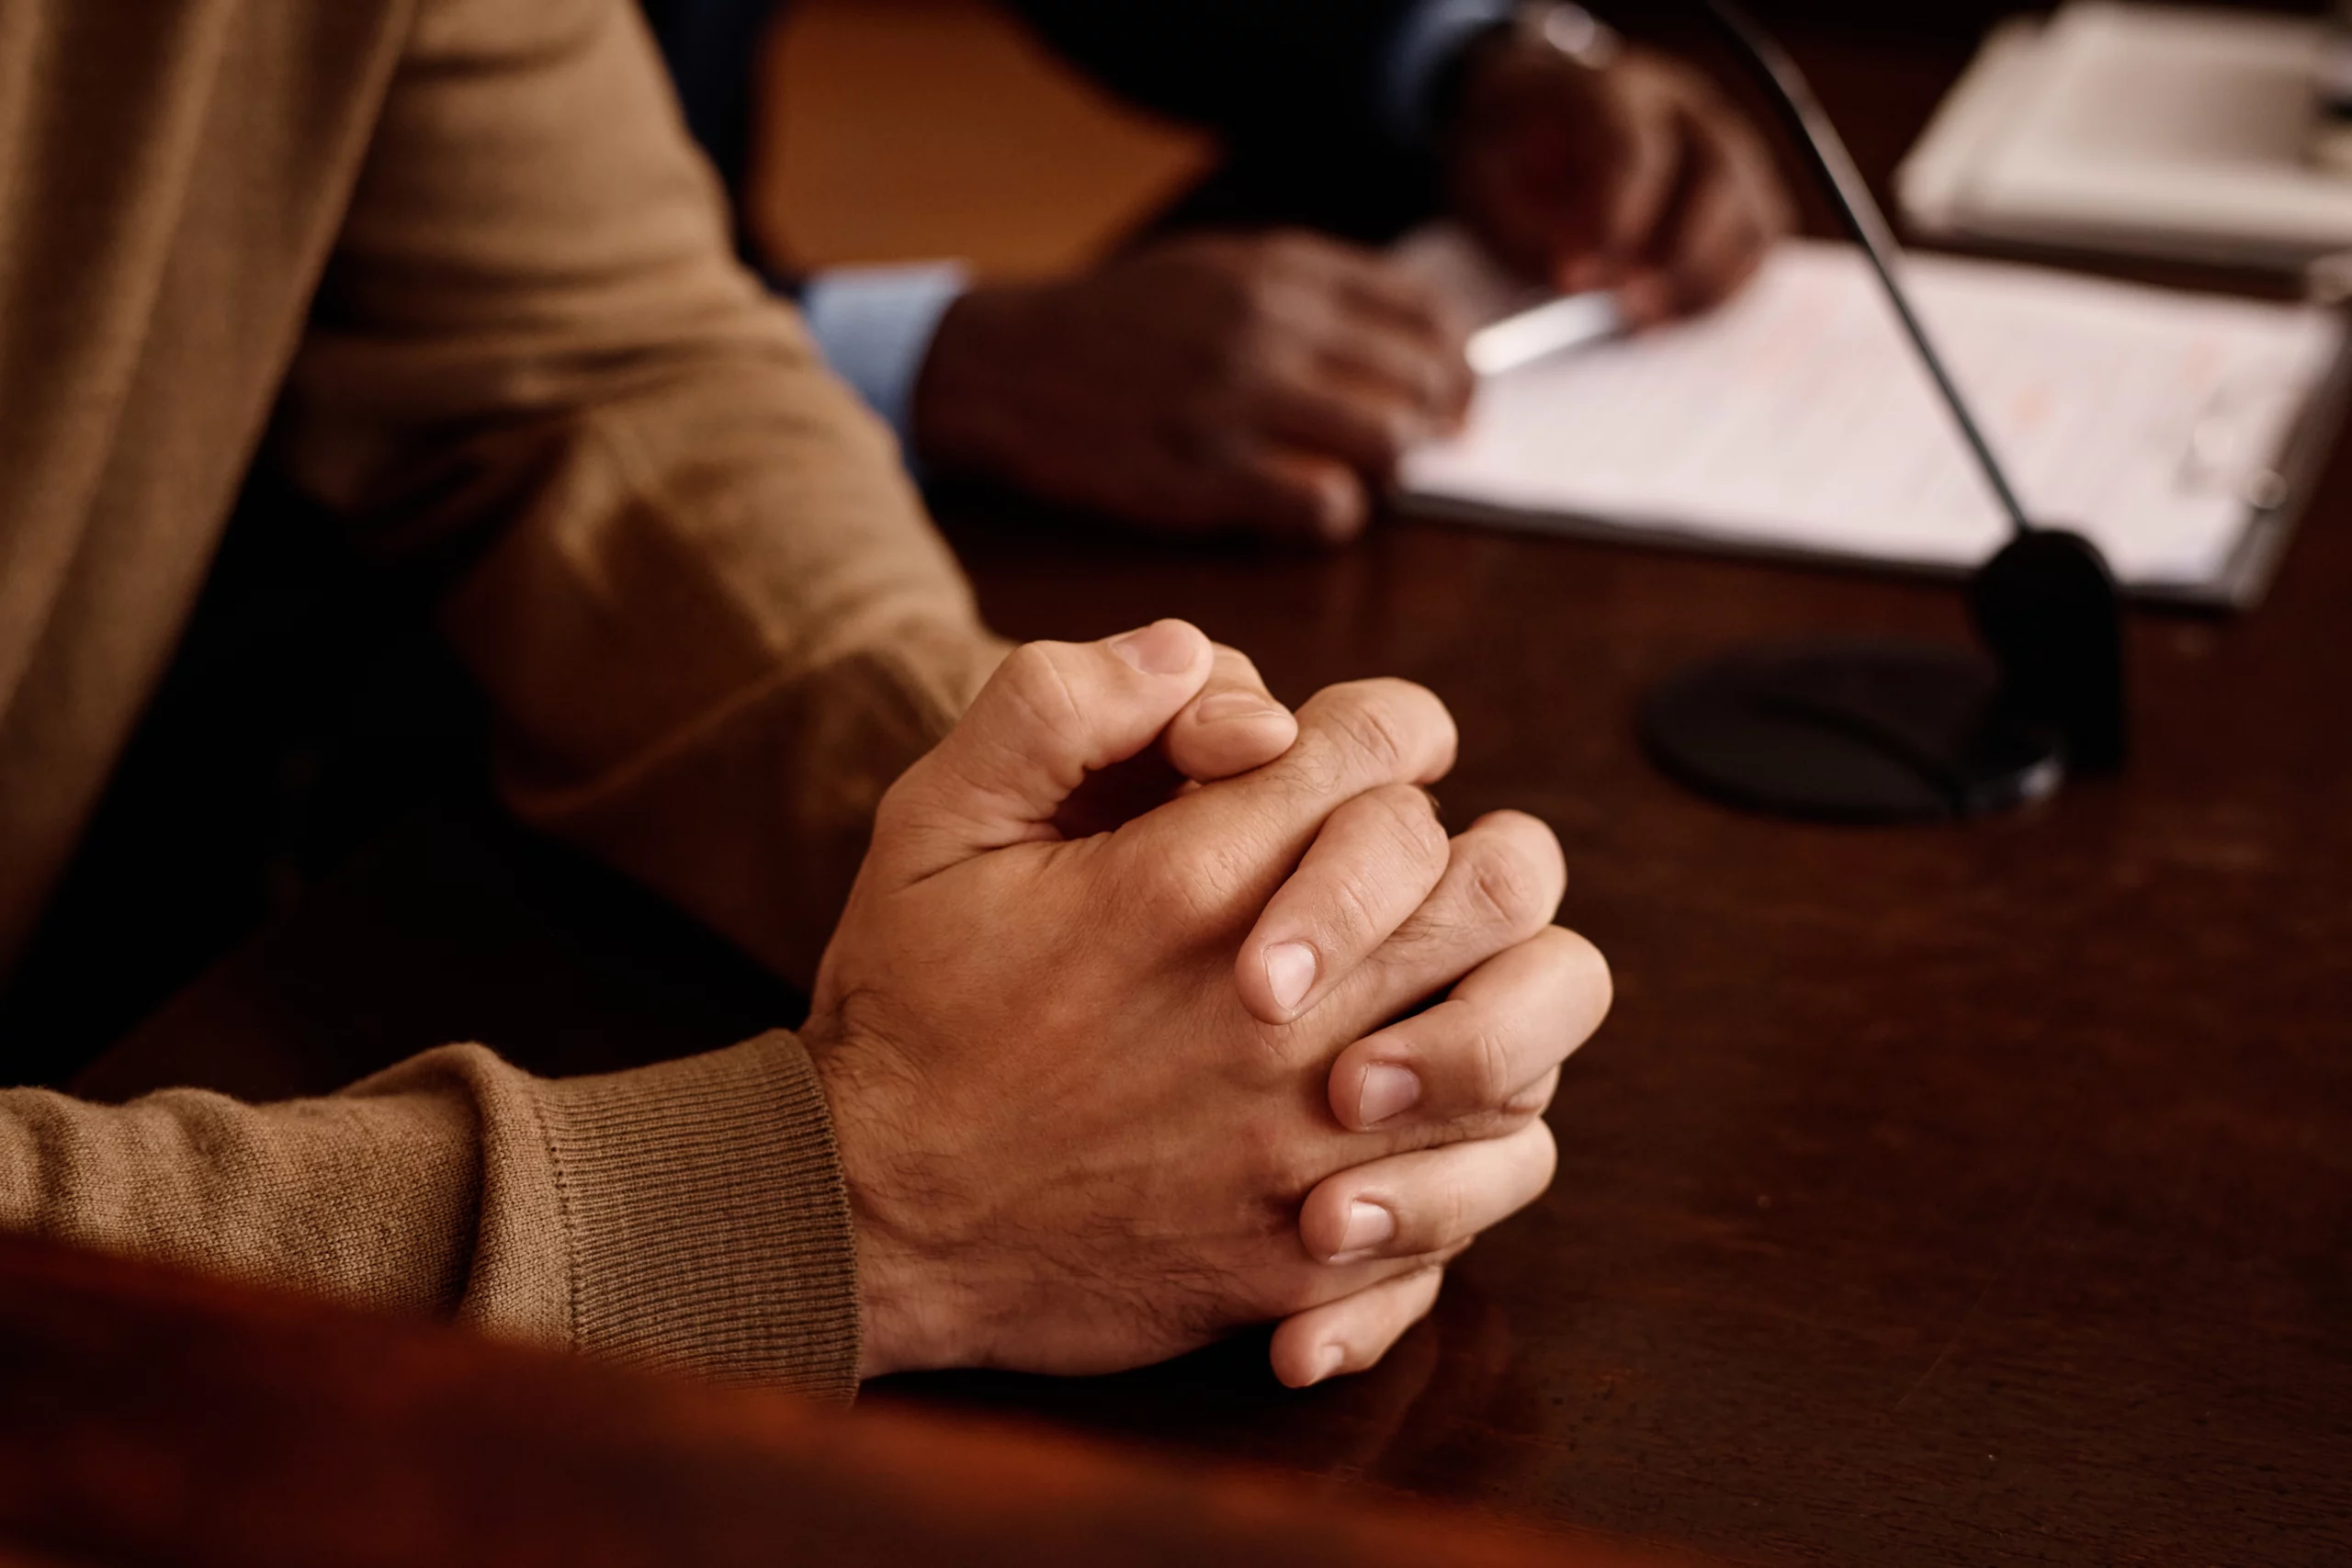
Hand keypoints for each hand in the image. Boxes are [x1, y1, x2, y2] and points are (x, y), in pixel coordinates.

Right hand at [804, 619, 1609, 1383]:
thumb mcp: (935, 820)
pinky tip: (1420, 1103)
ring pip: (1525, 1024)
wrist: (875, 1220)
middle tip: (1409, 868)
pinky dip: (1486, 1123)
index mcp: (1190, 881)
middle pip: (1497, 873)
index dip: (1385, 726)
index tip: (1344, 758)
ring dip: (1494, 978)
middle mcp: (1279, 1007)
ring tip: (1427, 978)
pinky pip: (1492, 1167)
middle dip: (1465, 844)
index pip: (1388, 744)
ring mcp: (1308, 1136)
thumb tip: (1189, 653)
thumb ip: (1056, 703)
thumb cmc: (910, 1009)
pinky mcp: (1316, 1244)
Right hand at [911, 233, 1473, 541]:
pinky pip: (1323, 504)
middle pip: (1419, 384)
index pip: (1428, 314)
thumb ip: (1315, 295)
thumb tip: (1417, 348)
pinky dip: (1330, 517)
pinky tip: (1296, 510)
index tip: (1451, 403)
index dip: (1458, 369)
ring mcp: (1237, 400)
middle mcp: (1269, 325)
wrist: (1010, 364)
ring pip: (1385, 444)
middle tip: (1401, 455)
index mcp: (1282, 269)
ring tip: (1347, 480)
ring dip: (1385, 476)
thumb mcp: (1222, 270)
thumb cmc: (1124, 326)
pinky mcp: (1205, 473)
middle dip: (1429, 429)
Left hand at [1445, 30, 1792, 323]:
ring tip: (1643, 322)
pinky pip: (1758, 247)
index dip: (1611, 220)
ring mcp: (1726, 148)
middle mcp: (1686, 109)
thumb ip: (1525, 228)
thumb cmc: (1514, 153)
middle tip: (1626, 309)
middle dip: (1674, 254)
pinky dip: (1723, 291)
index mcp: (1616, 88)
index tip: (1574, 279)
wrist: (1541, 123)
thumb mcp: (1485, 180)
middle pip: (1716, 175)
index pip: (1633, 148)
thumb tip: (1579, 285)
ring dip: (1704, 281)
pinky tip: (1669, 318)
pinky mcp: (1743, 193)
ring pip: (1751, 214)